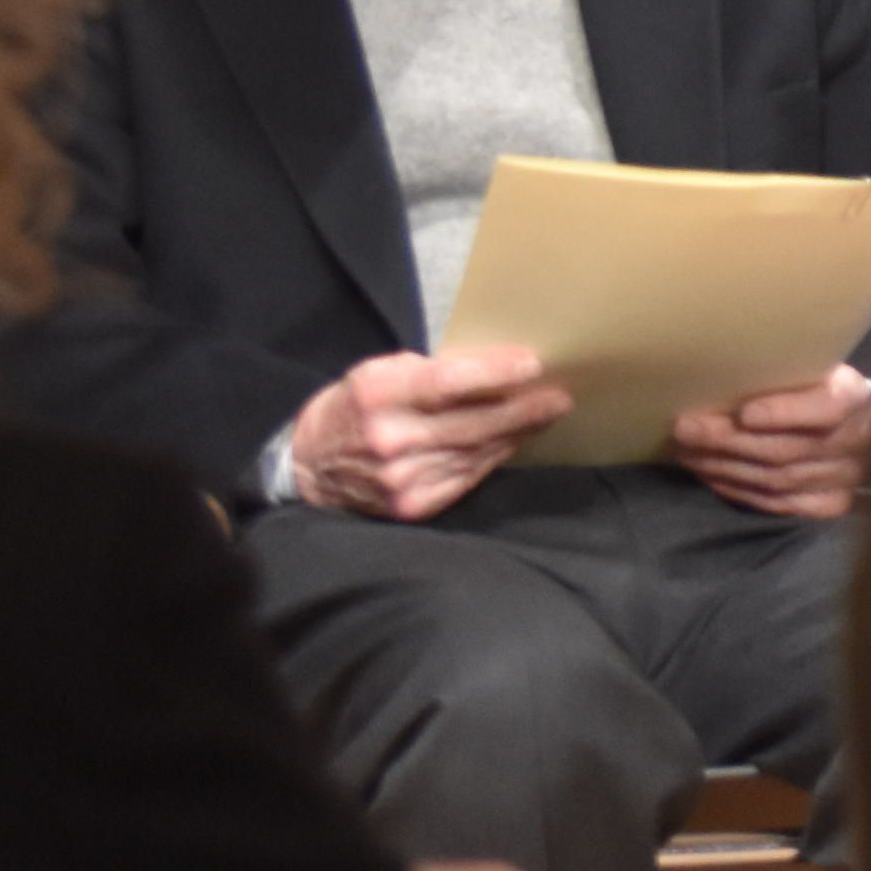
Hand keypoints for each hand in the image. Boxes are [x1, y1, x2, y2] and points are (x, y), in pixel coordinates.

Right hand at [283, 346, 567, 520]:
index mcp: (379, 395)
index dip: (494, 374)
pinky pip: (468, 477)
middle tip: (559, 397)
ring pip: (476, 452)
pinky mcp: (413, 505)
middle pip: (472, 424)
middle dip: (523, 410)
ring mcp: (402, 478)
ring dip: (516, 433)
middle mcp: (390, 439)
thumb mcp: (380, 373)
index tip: (533, 365)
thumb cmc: (355, 406)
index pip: (447, 383)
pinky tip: (512, 441)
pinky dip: (493, 457)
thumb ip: (432, 373)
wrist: (310, 464)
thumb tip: (496, 371)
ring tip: (545, 415)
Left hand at [670, 366, 870, 520]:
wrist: (863, 432)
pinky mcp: (827, 505)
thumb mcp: (813, 370)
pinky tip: (708, 474)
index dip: (785, 413)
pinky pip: (776, 504)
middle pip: (785, 450)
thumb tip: (716, 374)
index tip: (744, 413)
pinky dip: (736, 490)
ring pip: (774, 481)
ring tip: (685, 452)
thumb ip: (780, 375)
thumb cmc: (821, 390)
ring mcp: (842, 479)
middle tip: (685, 430)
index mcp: (853, 398)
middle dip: (728, 442)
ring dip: (722, 467)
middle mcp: (853, 442)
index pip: (825, 409)